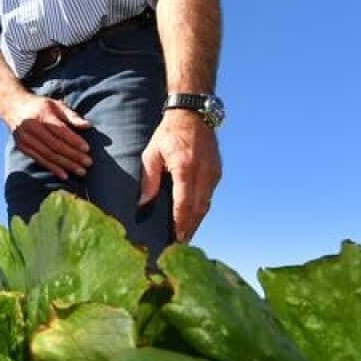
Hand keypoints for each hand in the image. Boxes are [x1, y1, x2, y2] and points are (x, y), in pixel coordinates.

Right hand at [6, 92, 92, 179]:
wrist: (12, 106)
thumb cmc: (40, 106)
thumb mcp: (56, 105)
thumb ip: (71, 115)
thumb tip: (87, 125)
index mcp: (42, 114)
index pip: (60, 130)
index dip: (74, 140)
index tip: (87, 149)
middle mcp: (32, 127)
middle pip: (55, 145)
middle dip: (73, 155)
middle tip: (88, 163)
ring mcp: (25, 138)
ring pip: (48, 155)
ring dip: (66, 165)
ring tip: (81, 171)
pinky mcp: (22, 147)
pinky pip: (40, 160)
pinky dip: (53, 168)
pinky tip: (65, 175)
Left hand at [139, 109, 221, 242]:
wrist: (192, 114)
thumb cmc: (168, 133)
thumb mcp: (151, 154)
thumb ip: (148, 180)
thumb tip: (143, 205)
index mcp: (185, 168)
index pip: (184, 204)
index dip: (180, 224)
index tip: (175, 240)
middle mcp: (203, 173)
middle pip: (197, 210)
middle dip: (188, 229)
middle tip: (178, 246)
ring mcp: (213, 173)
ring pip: (205, 206)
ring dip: (195, 222)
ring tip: (184, 238)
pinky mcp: (217, 173)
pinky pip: (208, 197)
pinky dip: (200, 210)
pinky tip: (191, 219)